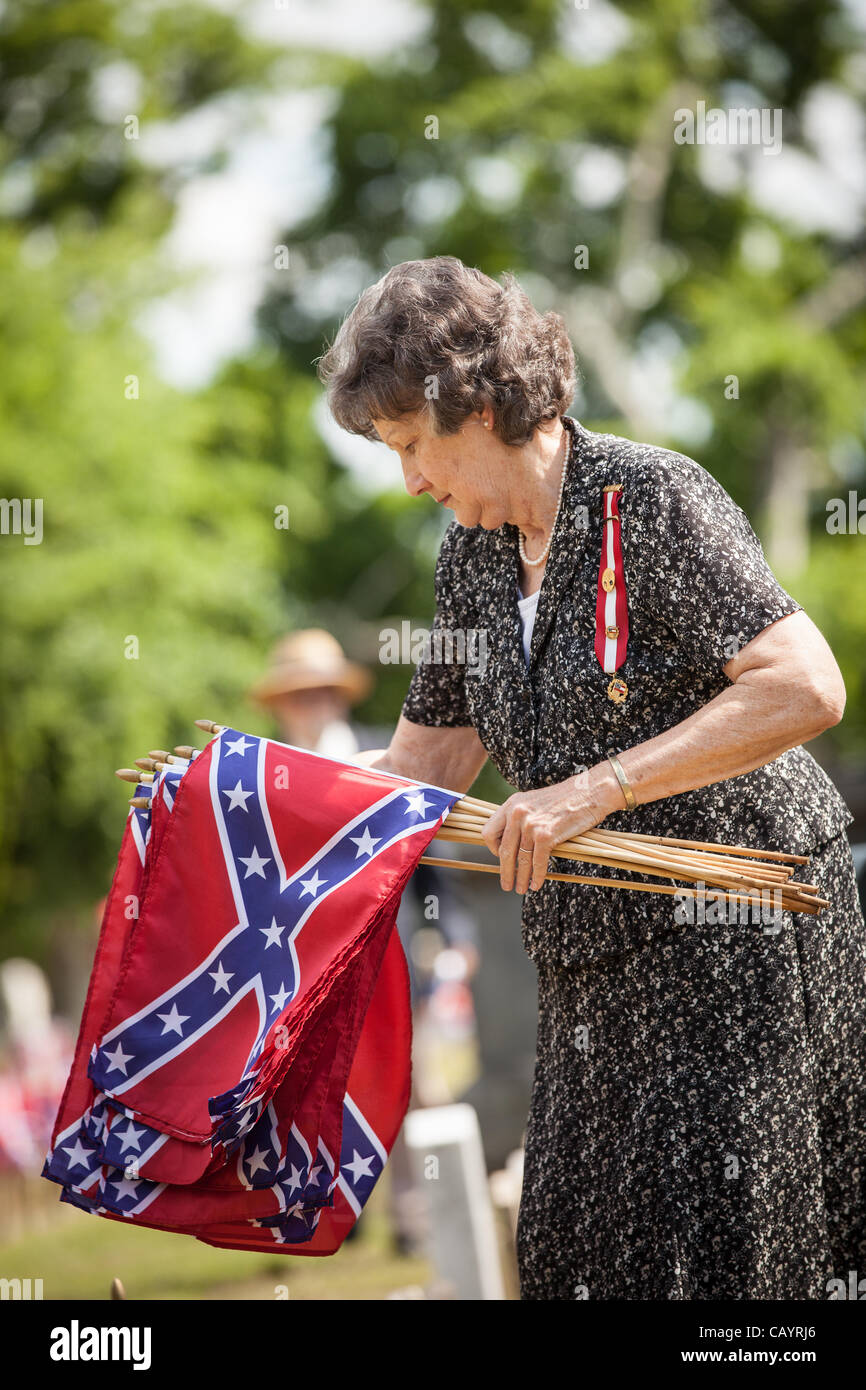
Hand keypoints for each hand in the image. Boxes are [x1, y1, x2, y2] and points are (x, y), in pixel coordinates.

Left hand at [481, 764, 622, 893]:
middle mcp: (517, 814)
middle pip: (504, 851)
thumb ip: (520, 817)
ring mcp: (531, 824)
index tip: (501, 857)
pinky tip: (536, 884)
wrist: (588, 792)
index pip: (488, 832)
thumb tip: (513, 842)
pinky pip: (537, 861)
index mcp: (511, 805)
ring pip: (521, 859)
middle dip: (505, 872)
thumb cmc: (564, 799)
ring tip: (521, 888)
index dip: (493, 849)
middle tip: (506, 885)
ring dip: (521, 877)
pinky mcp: (546, 835)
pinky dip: (537, 876)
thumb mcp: (533, 802)